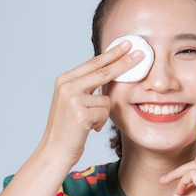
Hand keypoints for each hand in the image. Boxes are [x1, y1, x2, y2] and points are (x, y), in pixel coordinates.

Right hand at [36, 41, 143, 165]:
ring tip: (89, 123)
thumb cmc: (68, 129)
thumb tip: (110, 72)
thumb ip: (86, 87)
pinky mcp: (81, 114)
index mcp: (64, 80)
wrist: (54, 151)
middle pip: (103, 72)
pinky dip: (101, 123)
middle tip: (141, 54)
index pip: (93, 63)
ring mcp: (73, 99)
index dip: (112, 53)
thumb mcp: (73, 102)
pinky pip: (105, 113)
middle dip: (124, 63)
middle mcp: (67, 86)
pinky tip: (89, 129)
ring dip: (103, 113)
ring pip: (107, 99)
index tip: (127, 44)